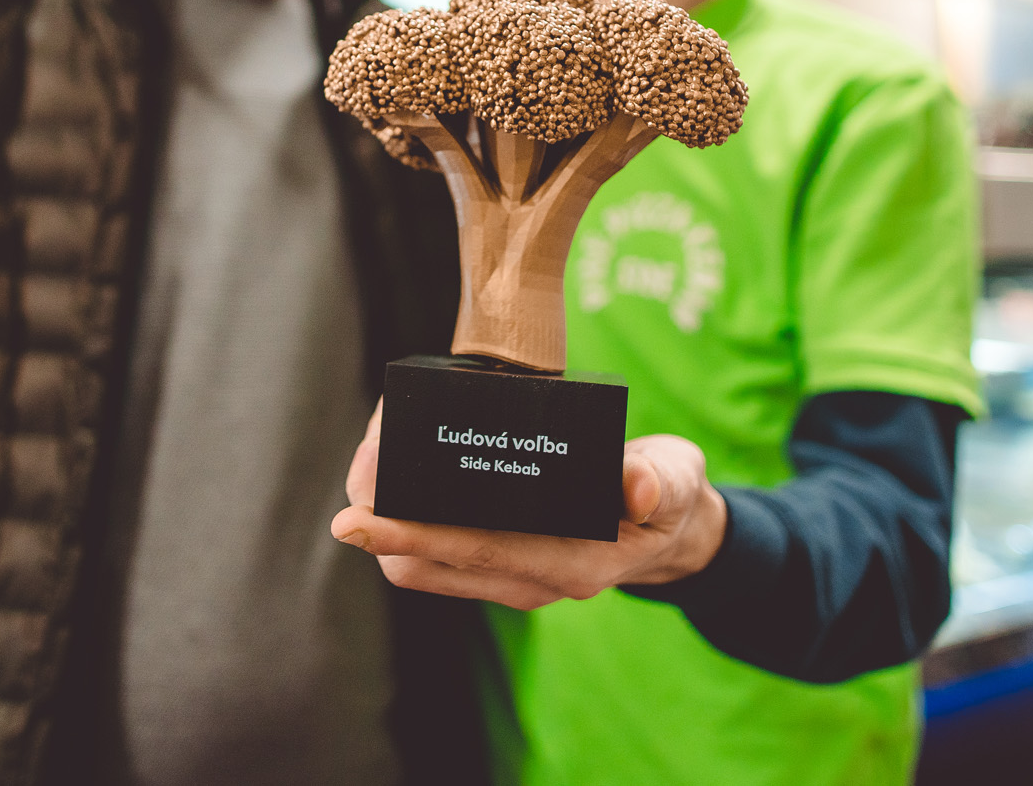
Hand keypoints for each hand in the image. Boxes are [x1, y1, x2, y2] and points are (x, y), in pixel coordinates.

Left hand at [330, 399, 727, 609]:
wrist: (672, 531)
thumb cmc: (669, 497)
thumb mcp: (677, 480)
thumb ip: (660, 482)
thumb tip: (638, 486)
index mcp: (569, 564)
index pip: (469, 553)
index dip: (408, 533)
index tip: (356, 515)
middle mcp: (530, 580)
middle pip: (424, 564)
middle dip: (382, 518)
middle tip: (364, 455)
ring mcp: (510, 576)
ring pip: (420, 563)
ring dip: (388, 515)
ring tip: (374, 451)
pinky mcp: (499, 563)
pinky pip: (434, 552)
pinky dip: (407, 514)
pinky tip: (396, 469)